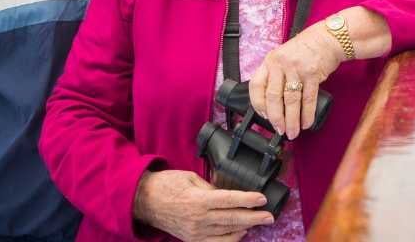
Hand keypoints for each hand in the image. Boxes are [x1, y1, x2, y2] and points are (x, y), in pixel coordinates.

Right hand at [133, 170, 272, 240]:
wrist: (144, 201)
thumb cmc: (166, 185)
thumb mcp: (190, 178)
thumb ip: (210, 187)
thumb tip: (227, 194)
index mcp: (198, 199)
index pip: (229, 200)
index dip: (248, 199)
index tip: (262, 198)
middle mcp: (199, 218)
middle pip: (233, 219)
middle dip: (254, 217)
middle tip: (270, 216)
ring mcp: (196, 232)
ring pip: (227, 232)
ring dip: (245, 227)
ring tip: (259, 222)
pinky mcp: (192, 239)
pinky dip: (231, 239)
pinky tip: (241, 232)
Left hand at [249, 25, 342, 139]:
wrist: (327, 39)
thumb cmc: (304, 49)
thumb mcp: (283, 57)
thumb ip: (275, 75)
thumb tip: (271, 103)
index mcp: (270, 61)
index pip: (256, 85)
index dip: (257, 104)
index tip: (263, 116)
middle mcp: (281, 64)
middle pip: (273, 96)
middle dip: (276, 118)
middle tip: (279, 130)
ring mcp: (297, 69)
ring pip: (291, 100)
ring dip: (292, 120)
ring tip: (293, 132)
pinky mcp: (312, 73)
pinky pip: (308, 98)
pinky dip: (307, 114)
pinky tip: (306, 123)